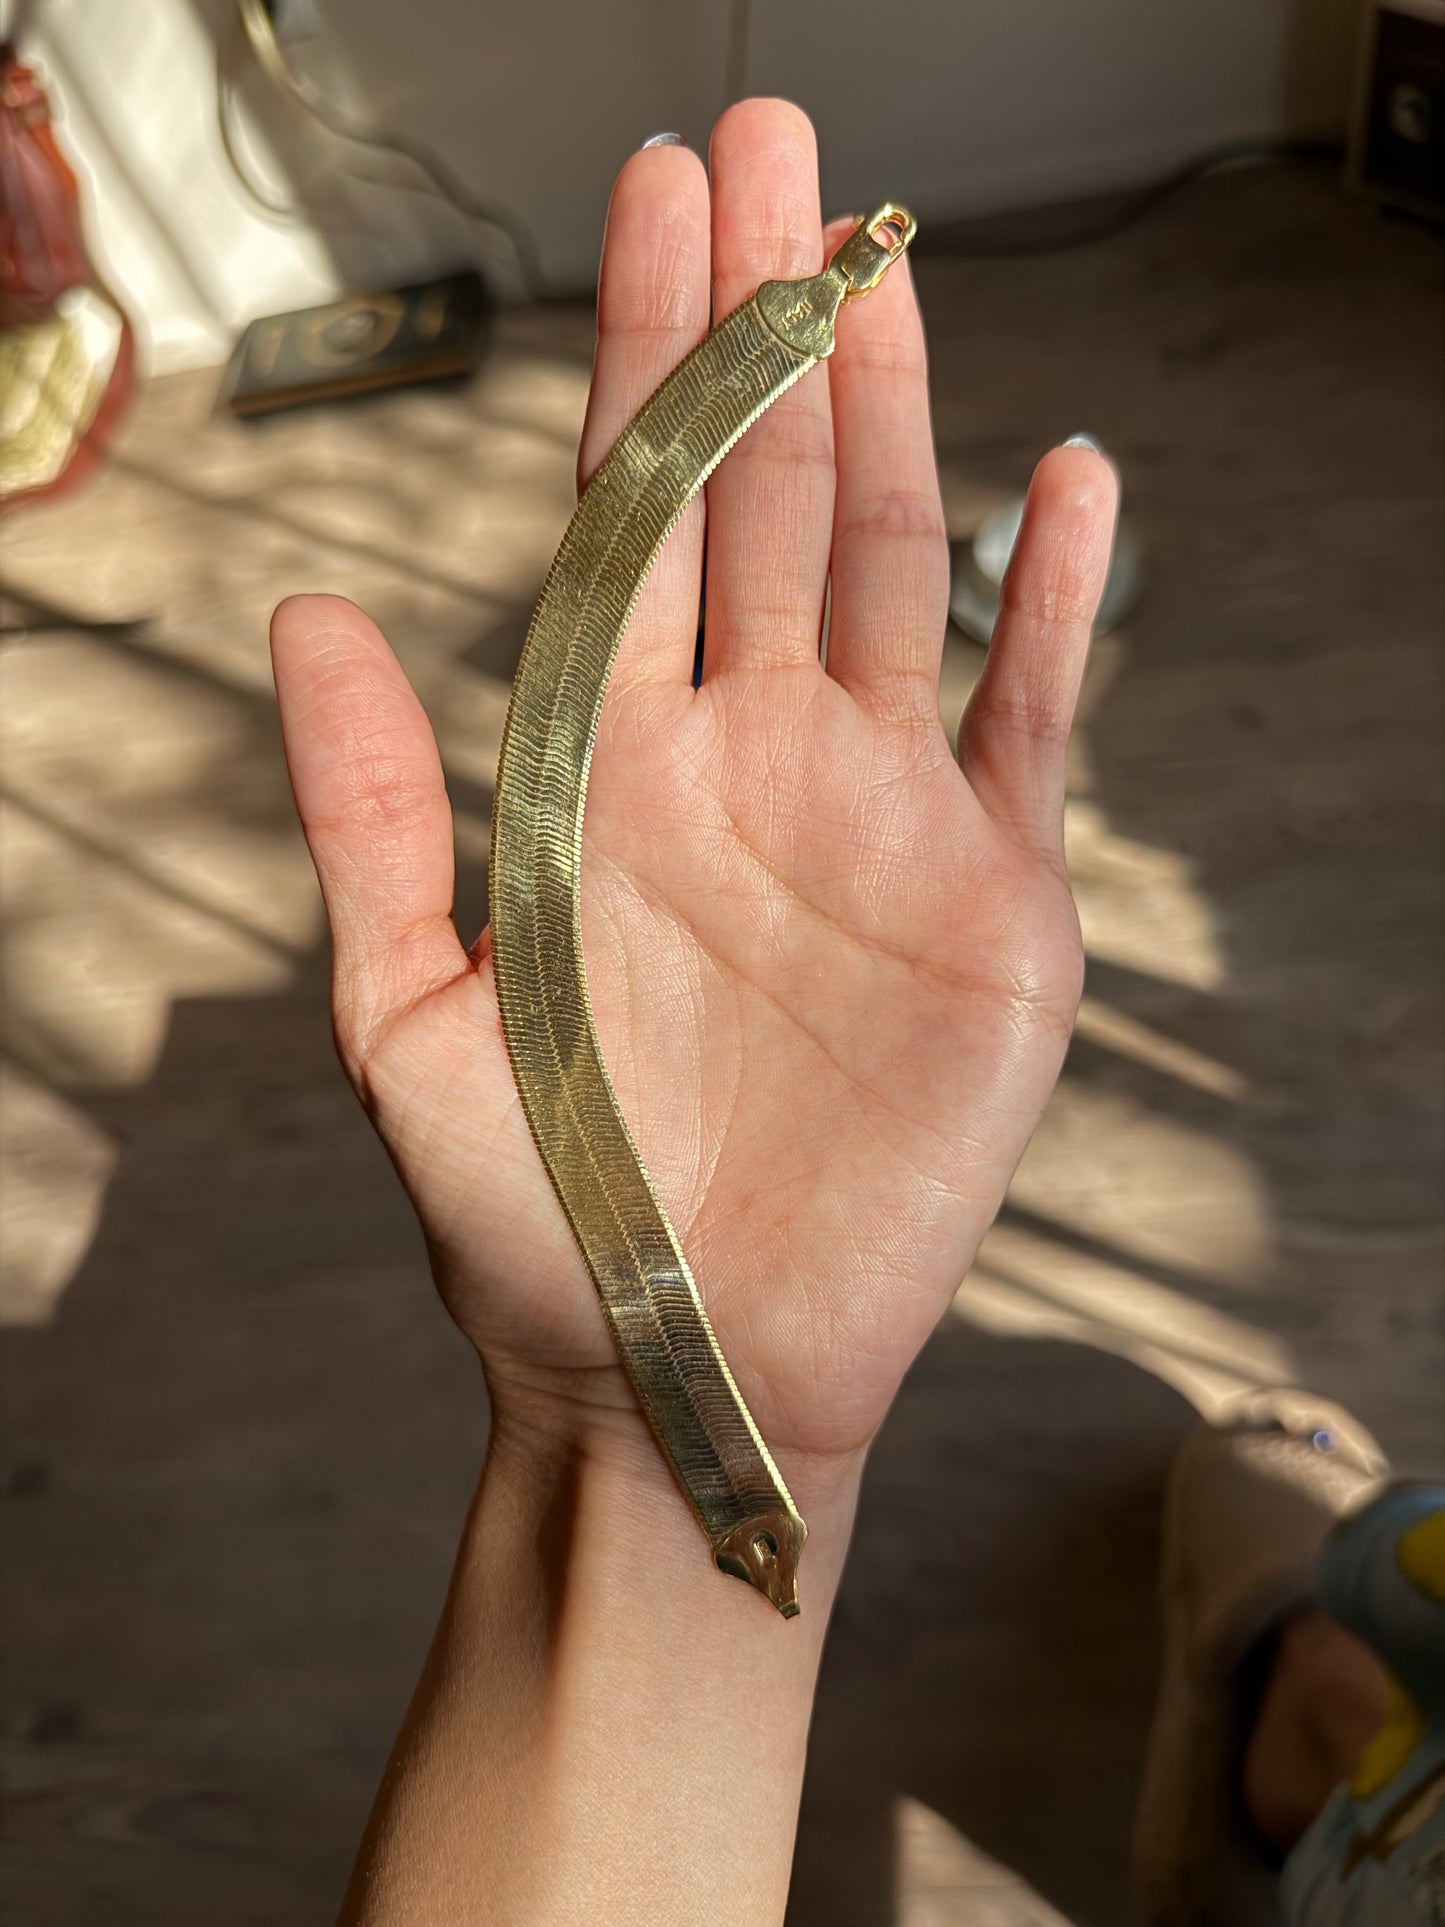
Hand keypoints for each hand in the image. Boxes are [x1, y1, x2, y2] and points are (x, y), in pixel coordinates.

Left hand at [271, 99, 1115, 1506]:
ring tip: (884, 260)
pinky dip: (1056, 605)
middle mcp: (747, 759)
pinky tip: (1061, 480)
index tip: (657, 199)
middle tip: (775, 141)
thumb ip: (371, 812)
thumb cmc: (530, 1207)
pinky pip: (1031, 721)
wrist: (676, 1358)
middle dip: (768, 328)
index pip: (628, 521)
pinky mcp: (991, 900)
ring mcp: (878, 816)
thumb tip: (307, 610)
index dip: (644, 361)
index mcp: (607, 769)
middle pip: (761, 505)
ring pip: (887, 574)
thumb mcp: (404, 1010)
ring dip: (890, 418)